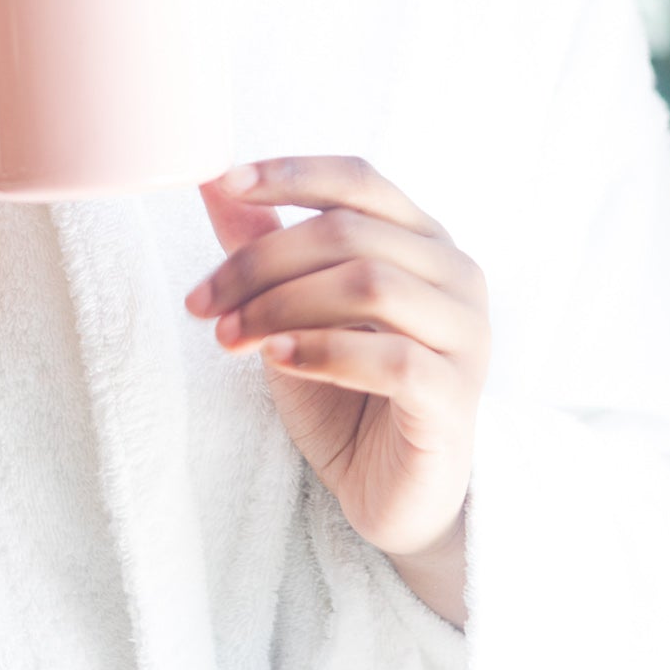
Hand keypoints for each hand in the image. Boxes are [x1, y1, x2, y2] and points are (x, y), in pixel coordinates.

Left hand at [185, 157, 488, 582]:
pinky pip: (392, 358)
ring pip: (369, 284)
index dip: (290, 174)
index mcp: (421, 237)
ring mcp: (465, 334)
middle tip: (204, 302)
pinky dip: (324, 351)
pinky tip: (279, 360)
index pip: (358, 178)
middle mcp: (454, 273)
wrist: (391, 495)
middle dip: (261, 261)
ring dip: (282, 305)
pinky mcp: (456, 397)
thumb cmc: (346, 391)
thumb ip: (263, 242)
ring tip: (232, 337)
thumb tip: (211, 178)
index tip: (226, 185)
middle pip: (348, 232)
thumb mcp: (293, 309)